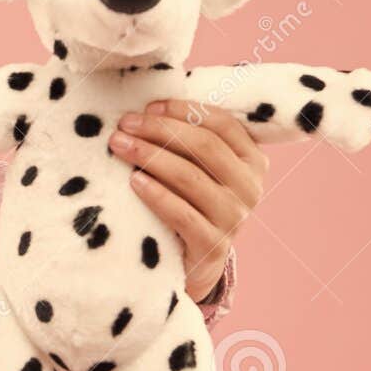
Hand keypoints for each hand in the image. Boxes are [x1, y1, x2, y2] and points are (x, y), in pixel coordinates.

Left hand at [108, 97, 267, 303]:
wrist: (198, 263)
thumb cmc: (193, 204)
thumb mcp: (201, 171)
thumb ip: (191, 142)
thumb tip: (149, 107)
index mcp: (252, 161)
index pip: (222, 124)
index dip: (184, 111)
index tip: (149, 107)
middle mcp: (249, 187)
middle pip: (204, 147)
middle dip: (159, 130)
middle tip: (124, 125)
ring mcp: (234, 218)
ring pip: (190, 177)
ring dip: (150, 157)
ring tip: (119, 146)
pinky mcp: (213, 246)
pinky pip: (182, 214)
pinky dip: (156, 195)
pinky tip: (134, 182)